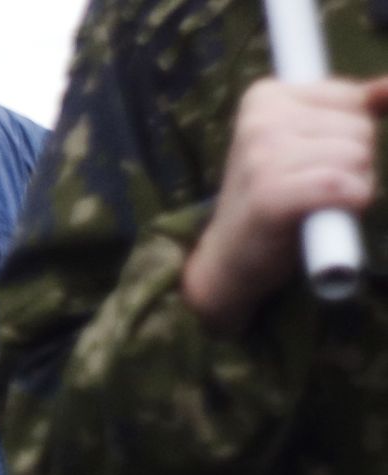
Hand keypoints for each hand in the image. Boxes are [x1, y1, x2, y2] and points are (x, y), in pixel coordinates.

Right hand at [184, 76, 387, 330]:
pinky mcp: (269, 194)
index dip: (348, 139)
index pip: (352, 99)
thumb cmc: (276, 198)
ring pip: (356, 158)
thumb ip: (354, 110)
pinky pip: (342, 187)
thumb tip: (387, 88)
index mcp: (264, 96)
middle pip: (360, 129)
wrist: (229, 259)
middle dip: (353, 164)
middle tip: (310, 190)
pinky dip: (347, 206)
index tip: (308, 163)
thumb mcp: (308, 141)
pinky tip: (321, 219)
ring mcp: (261, 156)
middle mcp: (259, 120)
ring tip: (313, 205)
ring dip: (351, 189)